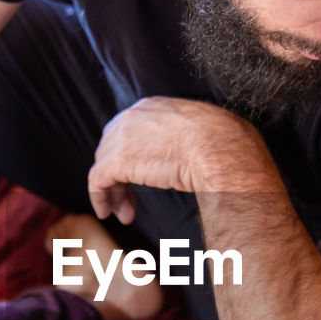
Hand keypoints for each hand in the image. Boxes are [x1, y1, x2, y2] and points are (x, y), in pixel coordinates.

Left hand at [88, 97, 254, 222]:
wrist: (221, 151)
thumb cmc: (223, 145)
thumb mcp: (200, 131)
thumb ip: (183, 137)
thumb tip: (191, 154)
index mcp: (152, 106)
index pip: (126, 131)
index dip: (127, 157)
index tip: (136, 177)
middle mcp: (132, 116)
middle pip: (110, 147)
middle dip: (117, 175)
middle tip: (128, 200)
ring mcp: (123, 137)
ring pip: (103, 166)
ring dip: (112, 192)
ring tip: (124, 213)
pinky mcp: (118, 160)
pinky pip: (97, 181)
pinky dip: (99, 197)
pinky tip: (107, 212)